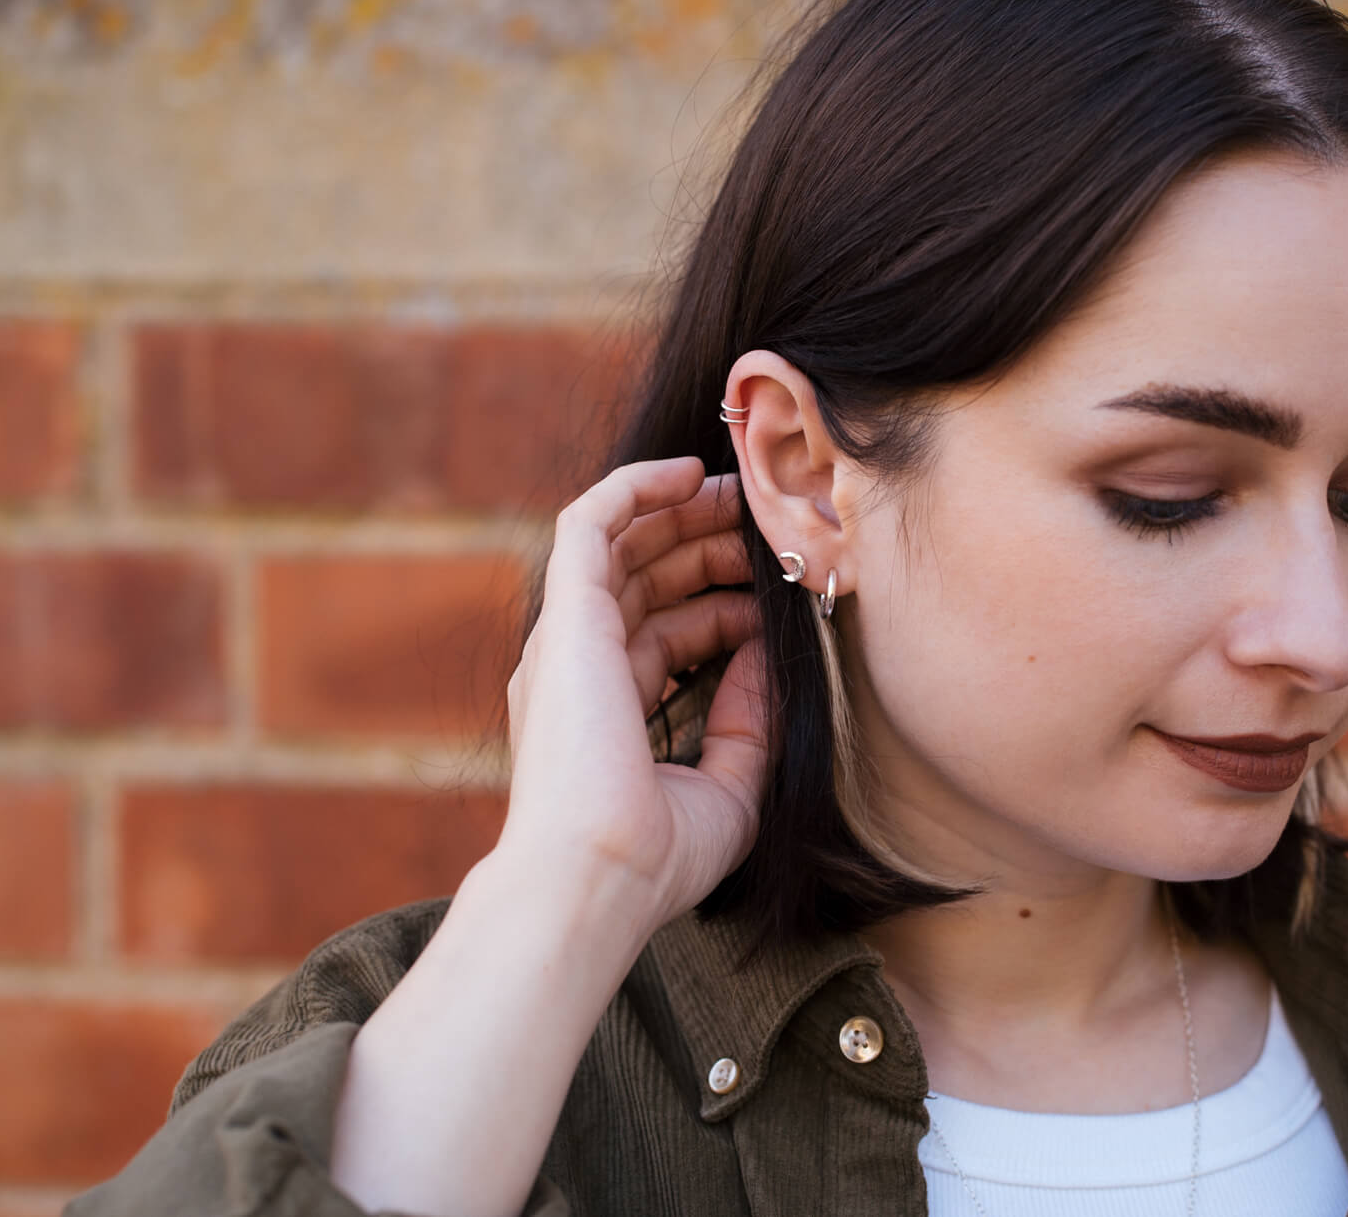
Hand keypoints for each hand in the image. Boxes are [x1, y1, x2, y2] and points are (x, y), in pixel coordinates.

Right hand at [499, 456, 769, 931]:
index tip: (780, 600)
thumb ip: (746, 721)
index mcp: (605, 711)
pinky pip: (591, 523)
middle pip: (645, 582)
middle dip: (707, 548)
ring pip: (622, 545)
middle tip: (767, 527)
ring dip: (683, 514)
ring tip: (742, 494)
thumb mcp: (727, 786)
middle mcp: (577, 668)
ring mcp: (567, 640)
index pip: (666, 635)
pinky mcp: (566, 615)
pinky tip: (689, 474)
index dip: (725, 610)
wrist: (598, 873)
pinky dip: (636, 489)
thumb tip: (767, 654)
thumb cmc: (656, 855)